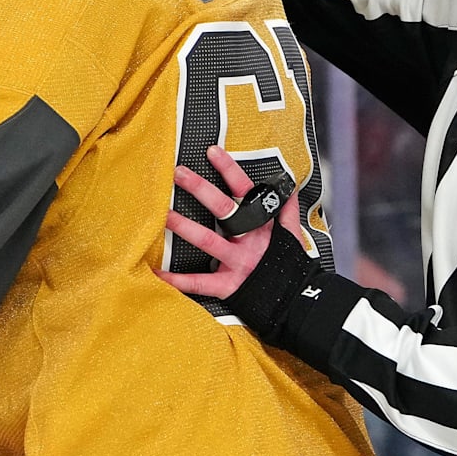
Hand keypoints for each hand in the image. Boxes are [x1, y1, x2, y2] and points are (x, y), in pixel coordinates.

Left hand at [155, 146, 324, 344]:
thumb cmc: (292, 267)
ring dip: (184, 227)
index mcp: (264, 225)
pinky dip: (177, 279)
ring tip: (163, 214)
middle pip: (224, 210)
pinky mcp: (231, 286)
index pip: (246, 190)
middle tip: (178, 172)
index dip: (230, 169)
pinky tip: (156, 272)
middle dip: (201, 189)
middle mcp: (250, 241)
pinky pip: (200, 283)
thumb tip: (287, 187)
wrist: (300, 305)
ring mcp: (240, 263)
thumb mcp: (293, 237)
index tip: (212, 150)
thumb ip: (286, 211)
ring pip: (209, 241)